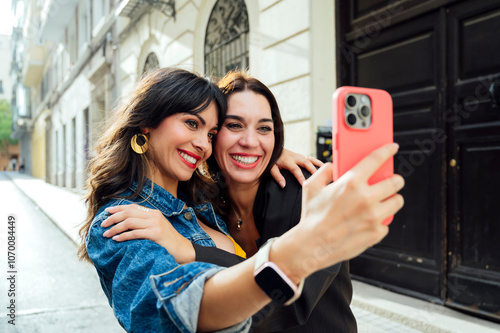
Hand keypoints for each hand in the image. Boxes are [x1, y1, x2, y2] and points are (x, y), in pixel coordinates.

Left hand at [101, 204, 194, 263]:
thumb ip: (144, 223)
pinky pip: (135, 233)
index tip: (106, 212)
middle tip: (103, 225)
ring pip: (129, 222)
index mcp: (153, 213)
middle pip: (128, 213)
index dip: (118, 209)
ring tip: (106, 234)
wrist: (182, 250)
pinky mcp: (156, 234)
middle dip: (113, 218)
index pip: (132, 207)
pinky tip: (116, 239)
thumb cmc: (167, 242)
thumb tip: (126, 223)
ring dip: (115, 228)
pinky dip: (123, 236)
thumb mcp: (156, 228)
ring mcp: (155, 224)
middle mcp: (154, 216)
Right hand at [270, 143, 403, 281]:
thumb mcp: (311, 187)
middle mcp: (366, 198)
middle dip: (394, 179)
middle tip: (389, 181)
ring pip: (397, 201)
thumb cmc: (312, 217)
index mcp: (351, 183)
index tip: (392, 148)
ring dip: (392, 199)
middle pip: (395, 182)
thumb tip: (333, 166)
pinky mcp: (376, 232)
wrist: (312, 246)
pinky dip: (380, 220)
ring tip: (382, 200)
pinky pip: (387, 221)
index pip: (376, 159)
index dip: (387, 150)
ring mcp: (374, 216)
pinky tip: (369, 219)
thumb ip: (324, 171)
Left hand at [271, 148, 323, 186]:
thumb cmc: (273, 159)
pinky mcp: (301, 155)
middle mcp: (295, 157)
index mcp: (287, 161)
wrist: (274, 148)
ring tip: (326, 171)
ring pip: (310, 159)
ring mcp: (299, 156)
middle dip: (313, 170)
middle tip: (319, 178)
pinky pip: (311, 158)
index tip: (305, 183)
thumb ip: (277, 176)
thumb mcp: (271, 168)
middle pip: (306, 163)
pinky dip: (317, 162)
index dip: (300, 176)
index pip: (296, 169)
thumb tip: (283, 185)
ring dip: (318, 165)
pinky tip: (323, 166)